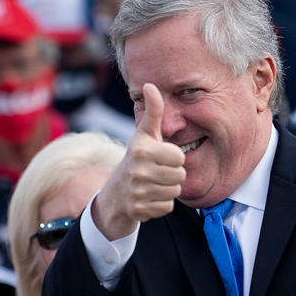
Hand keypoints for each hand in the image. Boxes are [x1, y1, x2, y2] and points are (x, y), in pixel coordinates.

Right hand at [93, 83, 185, 239]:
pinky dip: (161, 204)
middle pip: (180, 176)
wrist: (115, 194)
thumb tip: (150, 85)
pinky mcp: (139, 210)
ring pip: (175, 192)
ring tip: (154, 184)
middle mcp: (138, 171)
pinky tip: (150, 197)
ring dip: (168, 189)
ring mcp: (137, 192)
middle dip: (173, 175)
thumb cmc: (136, 159)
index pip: (179, 157)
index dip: (174, 158)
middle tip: (158, 172)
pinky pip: (167, 207)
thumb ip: (153, 111)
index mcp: (141, 151)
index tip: (162, 157)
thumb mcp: (143, 135)